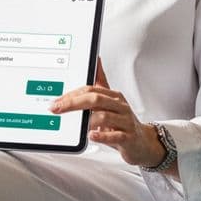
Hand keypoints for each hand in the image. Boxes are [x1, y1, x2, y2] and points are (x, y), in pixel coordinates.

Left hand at [49, 59, 165, 168]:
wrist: (143, 141)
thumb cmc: (122, 121)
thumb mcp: (111, 101)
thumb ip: (101, 81)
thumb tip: (96, 59)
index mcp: (114, 96)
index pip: (90, 89)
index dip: (72, 95)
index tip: (56, 101)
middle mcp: (120, 106)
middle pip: (95, 99)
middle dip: (73, 103)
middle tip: (57, 108)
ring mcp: (125, 121)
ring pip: (104, 116)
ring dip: (87, 121)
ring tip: (74, 125)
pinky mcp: (129, 138)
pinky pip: (115, 136)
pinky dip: (102, 136)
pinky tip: (91, 135)